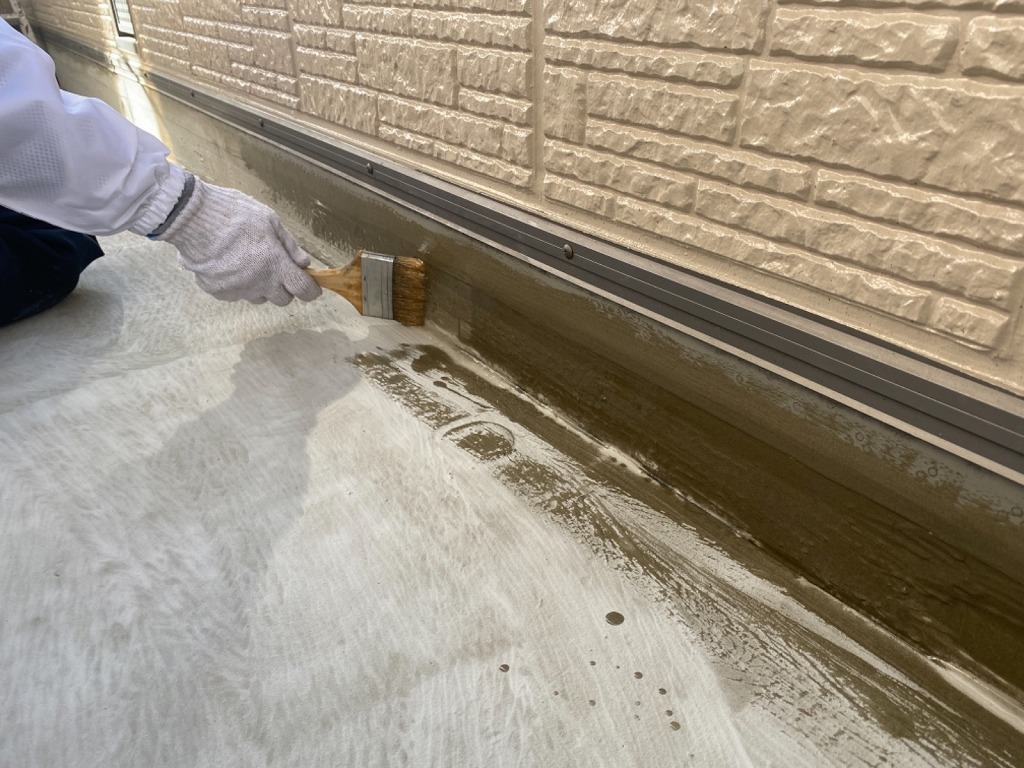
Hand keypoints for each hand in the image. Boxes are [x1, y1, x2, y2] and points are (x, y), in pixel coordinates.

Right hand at [153, 176, 320, 305]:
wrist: (192, 217)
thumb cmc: (234, 214)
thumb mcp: (270, 221)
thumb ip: (289, 245)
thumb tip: (303, 263)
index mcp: (275, 266)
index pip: (303, 291)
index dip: (311, 290)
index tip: (311, 286)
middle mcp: (258, 284)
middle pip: (282, 299)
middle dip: (284, 286)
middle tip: (276, 268)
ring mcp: (237, 291)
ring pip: (258, 297)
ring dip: (260, 286)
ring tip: (248, 262)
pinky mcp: (218, 292)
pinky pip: (236, 294)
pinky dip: (237, 284)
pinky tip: (229, 264)